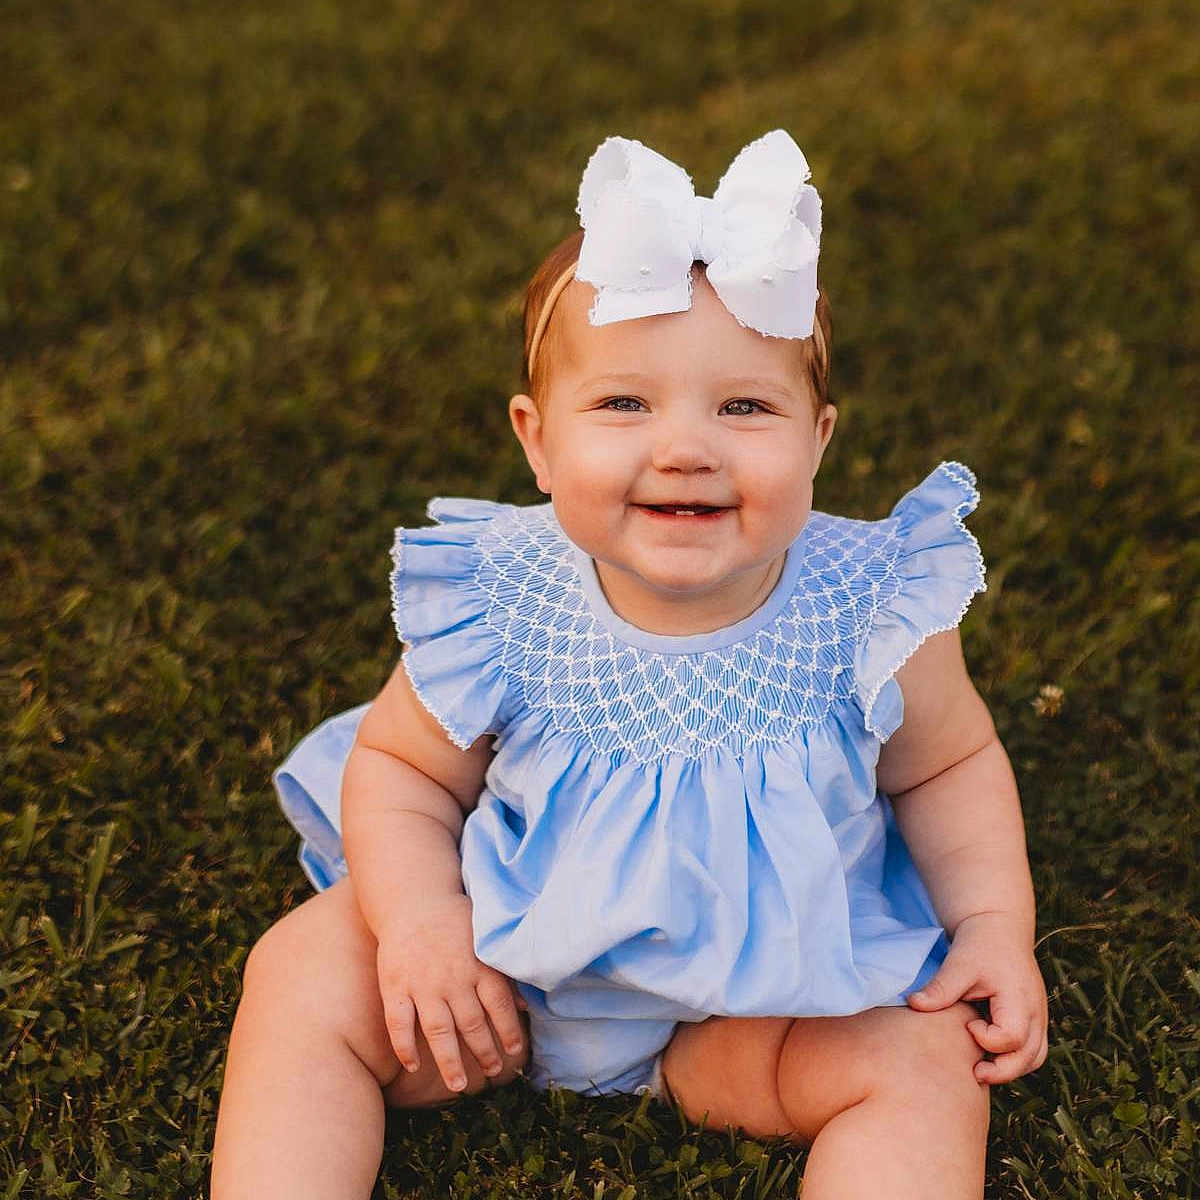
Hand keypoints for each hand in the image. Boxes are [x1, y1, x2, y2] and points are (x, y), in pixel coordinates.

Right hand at [375, 893, 527, 1092]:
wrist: (412, 898)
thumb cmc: (454, 920)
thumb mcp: (485, 939)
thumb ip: (503, 971)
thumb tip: (525, 1004)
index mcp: (478, 965)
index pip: (500, 1005)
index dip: (509, 1031)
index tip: (516, 1052)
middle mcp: (453, 978)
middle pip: (472, 1024)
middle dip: (484, 1052)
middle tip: (492, 1072)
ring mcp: (422, 984)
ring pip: (439, 1031)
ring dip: (450, 1061)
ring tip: (459, 1085)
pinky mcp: (395, 986)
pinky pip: (399, 1023)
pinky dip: (405, 1047)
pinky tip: (415, 1065)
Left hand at [906, 912, 1047, 1083]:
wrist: (998, 930)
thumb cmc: (979, 945)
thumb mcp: (959, 964)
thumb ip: (941, 988)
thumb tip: (913, 1004)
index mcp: (1020, 998)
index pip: (1012, 1037)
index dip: (988, 1039)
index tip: (968, 1024)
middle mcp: (1036, 1012)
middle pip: (1030, 1057)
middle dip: (1002, 1070)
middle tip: (974, 1072)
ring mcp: (1038, 1017)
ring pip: (1034, 1057)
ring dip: (1011, 1068)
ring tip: (980, 1068)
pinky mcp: (1033, 1019)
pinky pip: (1032, 1050)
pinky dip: (1014, 1059)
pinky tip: (988, 1055)